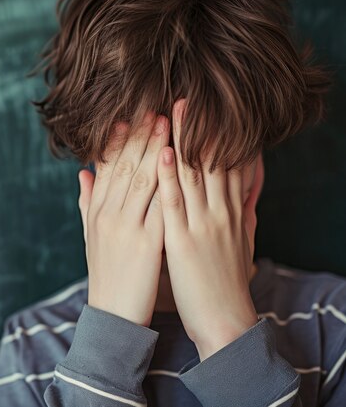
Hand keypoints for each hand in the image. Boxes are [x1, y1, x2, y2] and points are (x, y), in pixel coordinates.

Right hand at [77, 112, 169, 326]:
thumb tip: (82, 173)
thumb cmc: (106, 274)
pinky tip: (181, 162)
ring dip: (155, 147)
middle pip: (124, 166)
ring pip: (142, 178)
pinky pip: (161, 205)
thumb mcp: (91, 237)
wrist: (113, 315)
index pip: (105, 167)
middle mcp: (108, 215)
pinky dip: (171, 181)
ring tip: (168, 122)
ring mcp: (126, 228)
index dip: (117, 139)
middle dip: (140, 135)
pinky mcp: (147, 243)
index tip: (129, 115)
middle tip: (154, 107)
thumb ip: (87, 202)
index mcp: (96, 211)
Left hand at [156, 99, 258, 359]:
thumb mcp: (242, 237)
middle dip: (199, 126)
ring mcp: (202, 223)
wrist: (224, 318)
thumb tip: (249, 180)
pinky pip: (174, 201)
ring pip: (193, 172)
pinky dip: (170, 173)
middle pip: (210, 160)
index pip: (226, 163)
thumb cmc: (228, 279)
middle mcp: (220, 211)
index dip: (217, 133)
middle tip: (188, 95)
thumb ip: (243, 205)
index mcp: (231, 210)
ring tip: (174, 108)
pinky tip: (164, 149)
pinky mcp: (184, 240)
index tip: (207, 106)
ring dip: (183, 138)